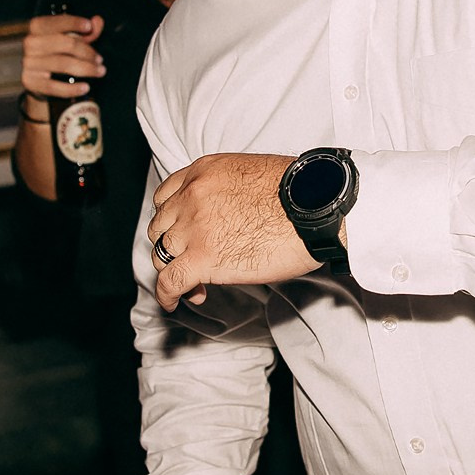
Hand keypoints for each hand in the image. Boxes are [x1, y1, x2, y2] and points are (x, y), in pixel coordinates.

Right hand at [21, 11, 103, 99]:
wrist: (36, 76)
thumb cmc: (56, 51)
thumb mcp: (70, 37)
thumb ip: (85, 30)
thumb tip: (98, 21)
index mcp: (37, 27)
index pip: (57, 22)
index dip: (74, 23)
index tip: (89, 26)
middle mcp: (30, 43)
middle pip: (66, 44)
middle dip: (87, 52)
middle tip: (100, 59)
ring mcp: (29, 63)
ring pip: (63, 64)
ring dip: (86, 68)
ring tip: (99, 71)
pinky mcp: (30, 82)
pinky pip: (54, 87)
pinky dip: (72, 88)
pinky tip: (85, 87)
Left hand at [146, 153, 314, 310]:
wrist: (314, 205)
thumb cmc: (300, 191)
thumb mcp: (252, 173)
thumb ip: (227, 190)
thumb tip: (230, 213)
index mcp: (204, 172)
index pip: (166, 197)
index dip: (171, 220)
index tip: (182, 233)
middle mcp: (191, 197)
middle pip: (160, 227)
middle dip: (172, 245)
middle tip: (190, 259)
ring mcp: (194, 228)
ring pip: (162, 254)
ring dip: (173, 270)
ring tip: (192, 284)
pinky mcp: (203, 259)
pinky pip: (170, 281)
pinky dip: (167, 295)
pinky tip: (174, 302)